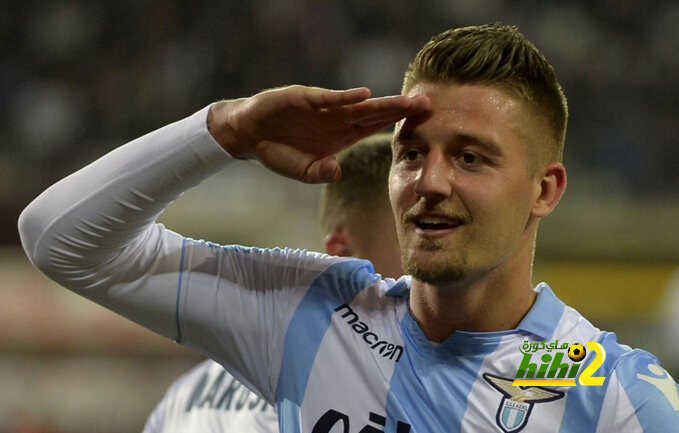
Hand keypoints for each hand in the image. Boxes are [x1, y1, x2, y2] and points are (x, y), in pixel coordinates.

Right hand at [208, 85, 429, 182]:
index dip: (398, 125)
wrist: (249, 135)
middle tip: (429, 105)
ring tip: (407, 100)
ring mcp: (323, 108)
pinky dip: (344, 98)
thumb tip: (337, 171)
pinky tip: (364, 96)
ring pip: (357, 104)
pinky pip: (327, 99)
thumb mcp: (303, 171)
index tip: (424, 125)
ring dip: (382, 102)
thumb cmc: (279, 153)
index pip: (376, 128)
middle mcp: (338, 119)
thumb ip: (321, 172)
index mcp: (342, 135)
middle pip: (375, 113)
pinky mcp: (304, 99)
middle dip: (401, 110)